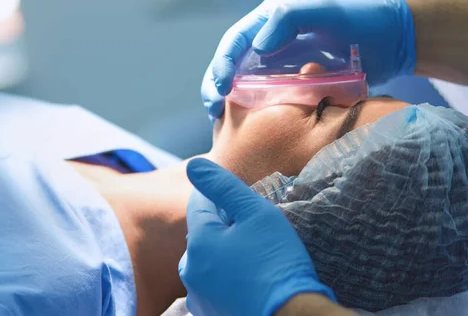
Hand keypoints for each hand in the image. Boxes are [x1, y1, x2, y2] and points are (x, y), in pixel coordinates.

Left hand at [179, 158, 334, 315]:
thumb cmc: (277, 262)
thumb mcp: (255, 213)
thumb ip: (223, 186)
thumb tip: (194, 166)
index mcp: (198, 241)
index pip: (200, 204)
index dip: (221, 195)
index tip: (242, 199)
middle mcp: (190, 269)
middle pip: (202, 232)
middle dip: (222, 223)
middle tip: (253, 227)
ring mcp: (198, 294)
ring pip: (206, 258)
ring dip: (223, 249)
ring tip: (253, 252)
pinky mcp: (210, 311)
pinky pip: (213, 282)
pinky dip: (225, 273)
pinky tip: (248, 274)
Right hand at [202, 0, 415, 120]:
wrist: (392, 41)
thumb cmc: (361, 20)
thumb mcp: (327, 12)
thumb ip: (290, 19)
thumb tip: (258, 47)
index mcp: (271, 20)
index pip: (236, 41)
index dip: (223, 63)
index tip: (222, 85)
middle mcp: (268, 42)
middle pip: (231, 64)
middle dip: (216, 86)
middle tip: (214, 108)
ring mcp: (278, 65)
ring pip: (241, 83)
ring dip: (226, 101)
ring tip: (219, 120)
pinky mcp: (289, 84)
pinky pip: (262, 98)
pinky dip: (248, 111)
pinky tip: (242, 124)